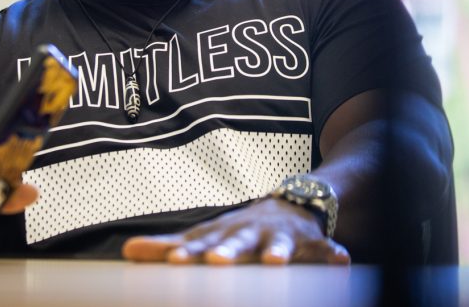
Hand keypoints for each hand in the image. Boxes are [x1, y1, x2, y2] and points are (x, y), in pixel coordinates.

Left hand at [122, 197, 349, 264]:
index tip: (173, 263)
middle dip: (228, 252)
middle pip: (238, 242)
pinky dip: (333, 255)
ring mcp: (282, 237)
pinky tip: (342, 262)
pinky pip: (325, 250)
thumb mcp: (205, 236)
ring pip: (281, 245)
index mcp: (223, 235)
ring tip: (276, 263)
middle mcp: (251, 234)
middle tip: (217, 262)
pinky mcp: (311, 243)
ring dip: (279, 252)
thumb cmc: (238, 231)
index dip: (188, 254)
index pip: (202, 245)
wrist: (289, 205)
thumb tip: (127, 252)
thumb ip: (169, 247)